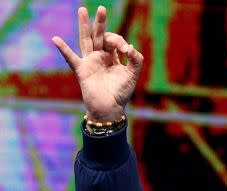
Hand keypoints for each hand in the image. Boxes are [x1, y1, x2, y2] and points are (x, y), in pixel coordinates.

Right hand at [51, 6, 142, 121]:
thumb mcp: (132, 75)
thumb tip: (131, 47)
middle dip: (100, 22)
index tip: (126, 50)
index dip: (120, 42)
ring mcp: (90, 61)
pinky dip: (63, 49)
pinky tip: (56, 39)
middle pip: (99, 35)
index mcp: (112, 56)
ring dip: (84, 26)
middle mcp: (100, 56)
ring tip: (82, 9)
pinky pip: (71, 58)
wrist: (110, 108)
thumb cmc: (121, 92)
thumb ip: (136, 61)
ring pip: (86, 40)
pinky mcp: (82, 70)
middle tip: (102, 8)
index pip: (115, 41)